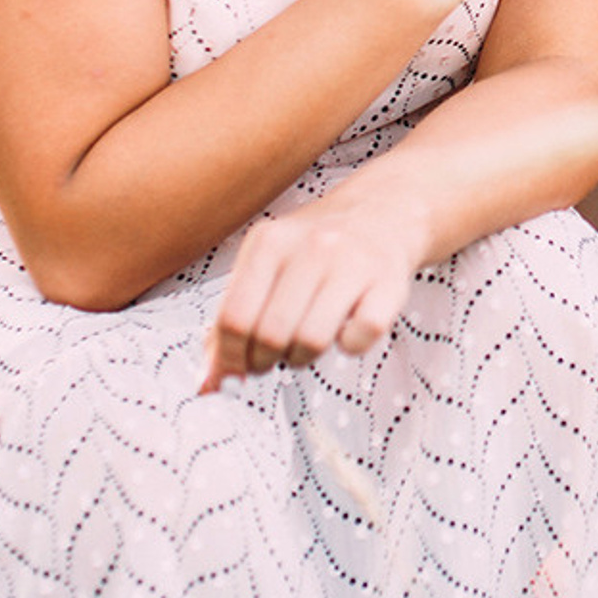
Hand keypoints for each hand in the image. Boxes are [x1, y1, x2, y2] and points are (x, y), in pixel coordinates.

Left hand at [202, 189, 419, 385]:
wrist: (379, 214)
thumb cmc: (314, 249)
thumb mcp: (264, 266)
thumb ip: (232, 318)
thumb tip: (209, 382)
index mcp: (270, 241)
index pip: (234, 318)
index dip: (230, 357)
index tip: (235, 370)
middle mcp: (312, 247)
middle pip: (270, 335)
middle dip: (266, 360)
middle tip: (272, 356)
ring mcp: (352, 264)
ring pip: (311, 341)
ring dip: (303, 357)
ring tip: (304, 344)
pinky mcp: (388, 284)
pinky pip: (358, 339)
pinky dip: (348, 346)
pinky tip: (344, 329)